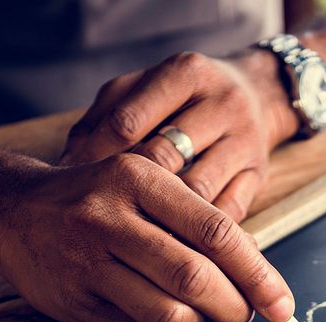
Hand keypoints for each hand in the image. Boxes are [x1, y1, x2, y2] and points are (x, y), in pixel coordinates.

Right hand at [0, 154, 294, 321]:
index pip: (216, 232)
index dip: (258, 274)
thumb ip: (193, 219)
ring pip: (169, 315)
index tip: (284, 304)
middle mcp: (109, 219)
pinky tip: (165, 314)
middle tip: (247, 313)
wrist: (11, 210)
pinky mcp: (74, 304)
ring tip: (202, 311)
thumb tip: (257, 273)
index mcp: (137, 177)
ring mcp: (86, 265)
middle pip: (195, 278)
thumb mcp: (144, 181)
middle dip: (235, 306)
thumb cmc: (97, 198)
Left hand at [59, 51, 297, 221]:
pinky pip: (224, 214)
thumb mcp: (142, 91)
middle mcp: (221, 103)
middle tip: (98, 218)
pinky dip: (196, 235)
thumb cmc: (182, 98)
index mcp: (185, 74)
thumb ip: (103, 119)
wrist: (259, 94)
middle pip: (164, 157)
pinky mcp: (258, 175)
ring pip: (197, 192)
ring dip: (162, 220)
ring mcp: (245, 141)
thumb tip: (66, 166)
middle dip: (125, 191)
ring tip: (130, 240)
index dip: (96, 158)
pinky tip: (170, 244)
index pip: (129, 121)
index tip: (73, 186)